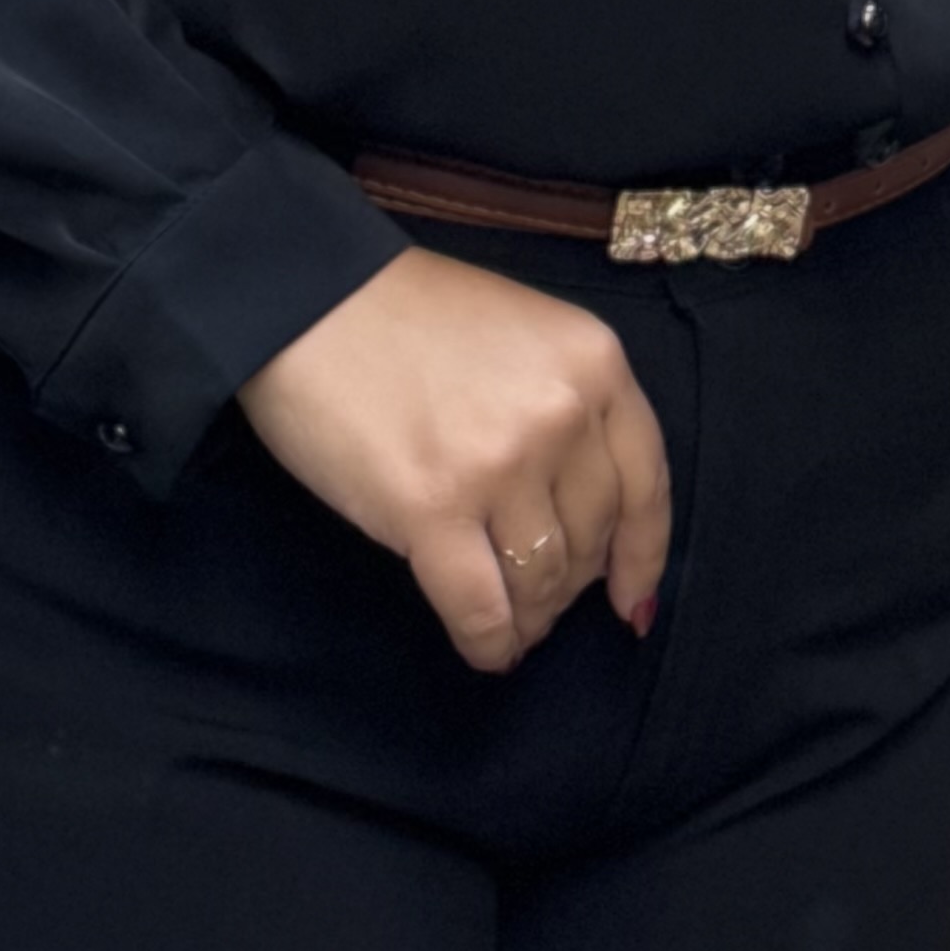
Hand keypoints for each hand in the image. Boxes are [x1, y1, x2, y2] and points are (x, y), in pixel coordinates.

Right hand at [239, 247, 673, 674]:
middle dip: (569, 584)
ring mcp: (499, 464)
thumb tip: (588, 524)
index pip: (645, 485)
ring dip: (529, 616)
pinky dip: (488, 643)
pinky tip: (485, 651)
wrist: (304, 299)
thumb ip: (567, 409)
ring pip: (541, 580)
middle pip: (590, 539)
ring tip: (510, 624)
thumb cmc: (406, 314)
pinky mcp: (432, 509)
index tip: (632, 601)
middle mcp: (561, 414)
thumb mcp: (524, 336)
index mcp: (594, 362)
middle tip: (538, 598)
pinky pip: (480, 608)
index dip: (641, 556)